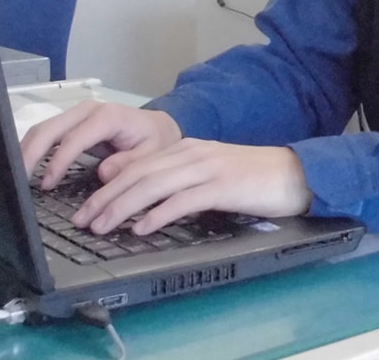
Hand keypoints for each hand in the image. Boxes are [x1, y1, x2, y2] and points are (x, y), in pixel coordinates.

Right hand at [20, 100, 181, 187]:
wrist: (158, 126)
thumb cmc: (155, 141)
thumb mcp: (152, 154)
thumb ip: (130, 163)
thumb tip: (103, 173)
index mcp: (108, 117)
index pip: (75, 138)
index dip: (58, 160)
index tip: (47, 184)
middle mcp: (88, 110)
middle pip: (50, 128)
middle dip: (30, 153)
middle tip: (17, 180)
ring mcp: (77, 114)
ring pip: (43, 128)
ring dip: (26, 151)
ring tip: (15, 177)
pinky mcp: (71, 122)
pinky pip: (47, 133)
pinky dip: (33, 148)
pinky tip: (24, 167)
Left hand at [72, 139, 313, 235]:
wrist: (296, 174)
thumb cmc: (254, 180)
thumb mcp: (210, 176)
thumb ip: (180, 184)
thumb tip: (144, 205)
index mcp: (186, 149)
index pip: (137, 166)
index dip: (107, 187)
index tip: (86, 208)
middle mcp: (192, 154)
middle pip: (138, 173)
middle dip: (105, 198)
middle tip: (82, 220)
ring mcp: (207, 168)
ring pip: (153, 184)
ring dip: (122, 206)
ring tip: (102, 225)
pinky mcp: (223, 186)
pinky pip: (183, 200)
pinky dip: (158, 214)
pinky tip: (141, 228)